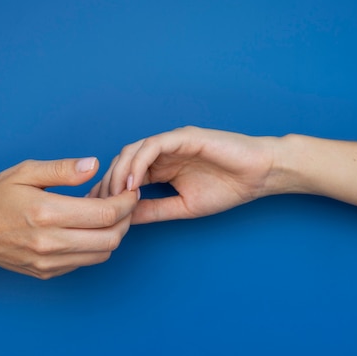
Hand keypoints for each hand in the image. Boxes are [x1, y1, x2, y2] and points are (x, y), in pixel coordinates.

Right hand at [0, 157, 138, 278]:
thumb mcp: (26, 172)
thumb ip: (63, 169)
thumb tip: (94, 166)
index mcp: (46, 213)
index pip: (105, 214)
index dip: (126, 203)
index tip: (130, 192)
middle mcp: (49, 242)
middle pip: (111, 238)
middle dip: (126, 220)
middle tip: (124, 203)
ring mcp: (48, 262)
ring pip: (102, 254)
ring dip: (113, 234)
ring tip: (105, 214)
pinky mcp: (46, 273)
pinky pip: (84, 262)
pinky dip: (95, 246)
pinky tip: (86, 228)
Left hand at [89, 126, 279, 223]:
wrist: (260, 175)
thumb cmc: (228, 188)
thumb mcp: (183, 207)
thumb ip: (155, 210)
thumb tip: (126, 219)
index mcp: (160, 167)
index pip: (125, 175)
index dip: (108, 191)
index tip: (95, 212)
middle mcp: (161, 152)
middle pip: (121, 162)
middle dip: (107, 184)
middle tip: (99, 207)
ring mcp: (171, 142)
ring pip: (132, 151)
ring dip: (119, 174)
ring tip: (114, 198)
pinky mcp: (183, 136)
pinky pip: (152, 147)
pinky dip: (138, 164)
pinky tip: (133, 185)